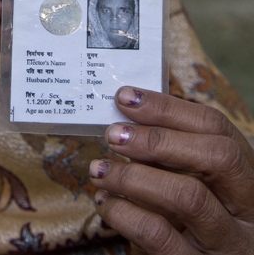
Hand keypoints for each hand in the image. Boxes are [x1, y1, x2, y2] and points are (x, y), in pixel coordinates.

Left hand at [89, 86, 253, 253]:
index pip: (217, 128)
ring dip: (133, 176)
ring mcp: (229, 244)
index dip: (169, 107)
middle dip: (158, 139)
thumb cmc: (189, 225)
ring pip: (188, 196)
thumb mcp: (193, 187)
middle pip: (217, 157)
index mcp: (246, 178)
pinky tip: (106, 202)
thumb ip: (171, 157)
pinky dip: (124, 213)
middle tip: (113, 134)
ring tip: (100, 169)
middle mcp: (248, 210)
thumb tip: (126, 121)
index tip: (127, 97)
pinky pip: (159, 235)